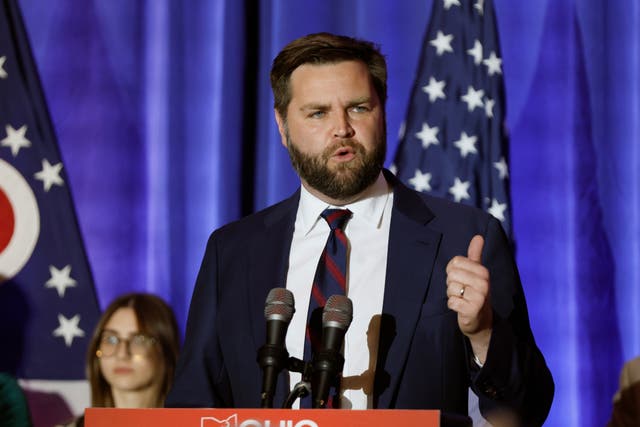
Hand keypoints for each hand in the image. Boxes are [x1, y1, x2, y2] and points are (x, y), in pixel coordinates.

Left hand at [446, 235, 492, 361]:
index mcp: (483, 271)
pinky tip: (461, 307)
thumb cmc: (475, 293)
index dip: (453, 271)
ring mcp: (479, 296)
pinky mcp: (472, 309)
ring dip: (453, 295)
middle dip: (452, 284)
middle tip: (462, 291)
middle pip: (451, 274)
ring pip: (450, 288)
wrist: (481, 321)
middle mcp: (483, 282)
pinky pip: (451, 302)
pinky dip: (453, 305)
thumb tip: (478, 236)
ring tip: (463, 299)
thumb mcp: (476, 273)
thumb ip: (475, 255)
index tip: (462, 279)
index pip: (455, 262)